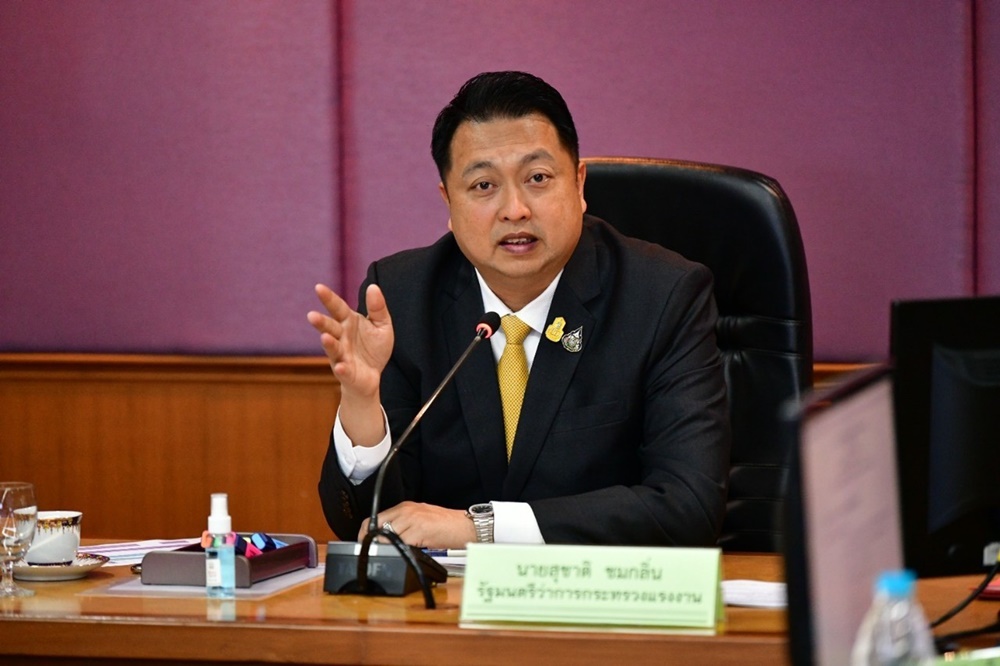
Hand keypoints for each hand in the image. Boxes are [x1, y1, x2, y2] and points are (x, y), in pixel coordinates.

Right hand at [307, 283, 393, 445]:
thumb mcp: (382, 325)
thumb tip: (373, 286)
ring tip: (324, 337)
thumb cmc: (374, 348)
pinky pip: (343, 370)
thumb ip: (377, 308)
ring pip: (332, 348)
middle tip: (311, 315)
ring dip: (328, 343)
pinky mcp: (346, 372)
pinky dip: (341, 368)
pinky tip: (341, 366)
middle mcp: (341, 337)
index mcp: (349, 322)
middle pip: (330, 327)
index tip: (318, 287)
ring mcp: (341, 355)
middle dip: (321, 322)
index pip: (337, 307)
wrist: (374, 375)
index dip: (328, 298)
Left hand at [362, 501, 475, 549]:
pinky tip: (407, 552)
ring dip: (386, 547)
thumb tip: (384, 541)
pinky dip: (400, 550)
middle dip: (371, 541)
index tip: (364, 543)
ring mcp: (412, 519)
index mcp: (405, 507)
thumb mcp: (420, 521)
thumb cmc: (446, 525)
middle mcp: (406, 510)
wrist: (465, 526)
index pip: (375, 517)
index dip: (365, 532)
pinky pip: (401, 543)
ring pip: (386, 535)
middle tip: (373, 552)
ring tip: (393, 553)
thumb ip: (403, 527)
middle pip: (376, 525)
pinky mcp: (419, 530)